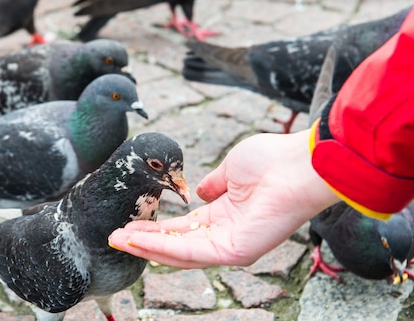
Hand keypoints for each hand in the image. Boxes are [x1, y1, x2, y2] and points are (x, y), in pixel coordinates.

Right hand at [109, 129, 339, 268]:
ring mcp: (230, 245)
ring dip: (146, 247)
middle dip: (143, 242)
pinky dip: (163, 248)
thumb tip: (197, 192)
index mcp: (223, 216)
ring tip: (118, 240)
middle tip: (115, 237)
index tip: (129, 226)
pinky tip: (138, 241)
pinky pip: (191, 252)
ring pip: (179, 253)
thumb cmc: (271, 161)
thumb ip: (212, 184)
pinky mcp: (234, 251)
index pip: (182, 229)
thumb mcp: (230, 170)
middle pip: (175, 245)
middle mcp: (224, 234)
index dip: (154, 229)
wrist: (298, 164)